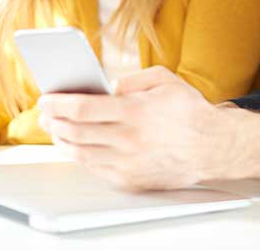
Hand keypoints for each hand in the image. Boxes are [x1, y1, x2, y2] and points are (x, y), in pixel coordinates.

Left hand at [37, 66, 218, 189]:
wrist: (214, 147)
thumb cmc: (190, 111)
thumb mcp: (164, 80)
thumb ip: (132, 80)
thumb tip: (105, 86)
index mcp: (135, 111)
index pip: (82, 108)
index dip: (58, 103)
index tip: (45, 98)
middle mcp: (128, 139)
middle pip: (75, 132)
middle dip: (53, 121)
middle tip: (45, 113)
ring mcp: (128, 163)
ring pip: (80, 153)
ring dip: (62, 140)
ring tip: (55, 129)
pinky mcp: (131, 180)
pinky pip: (95, 168)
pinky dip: (81, 156)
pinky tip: (77, 146)